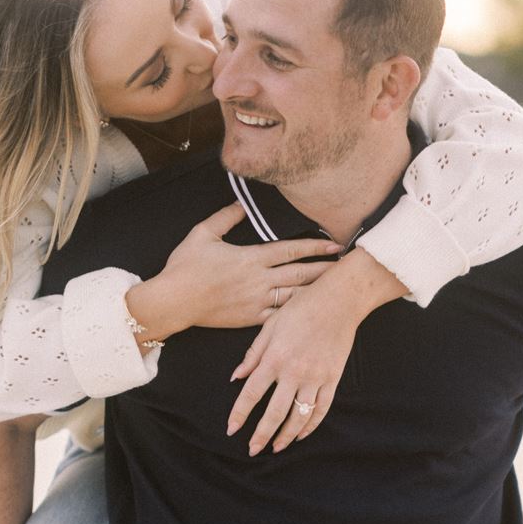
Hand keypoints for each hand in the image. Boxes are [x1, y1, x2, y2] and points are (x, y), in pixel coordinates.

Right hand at [133, 203, 340, 338]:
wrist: (173, 302)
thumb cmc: (185, 267)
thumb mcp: (203, 233)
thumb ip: (225, 217)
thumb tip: (241, 204)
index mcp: (251, 258)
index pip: (291, 250)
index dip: (316, 247)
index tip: (336, 244)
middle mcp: (259, 280)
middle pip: (301, 274)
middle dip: (326, 270)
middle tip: (349, 268)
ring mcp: (256, 302)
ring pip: (295, 297)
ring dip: (317, 293)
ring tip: (336, 291)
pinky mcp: (250, 320)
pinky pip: (279, 317)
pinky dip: (296, 314)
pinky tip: (312, 313)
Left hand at [226, 245, 405, 455]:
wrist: (339, 300)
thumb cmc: (302, 307)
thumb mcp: (271, 325)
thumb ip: (253, 354)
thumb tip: (235, 377)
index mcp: (274, 358)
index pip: (251, 394)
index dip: (239, 414)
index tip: (231, 429)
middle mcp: (294, 372)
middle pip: (274, 412)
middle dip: (261, 435)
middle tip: (253, 450)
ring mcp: (315, 377)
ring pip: (299, 416)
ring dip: (286, 436)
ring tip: (276, 447)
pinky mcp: (332, 379)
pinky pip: (321, 409)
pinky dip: (310, 425)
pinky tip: (301, 434)